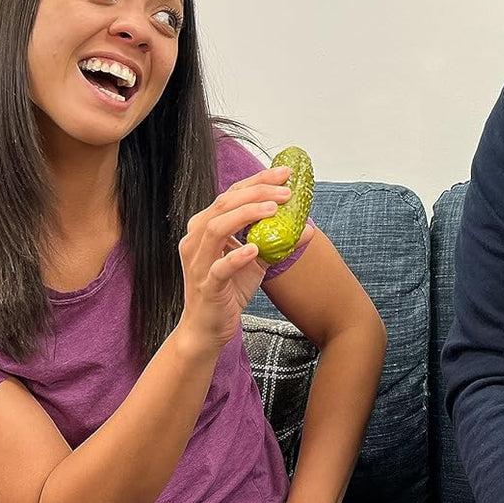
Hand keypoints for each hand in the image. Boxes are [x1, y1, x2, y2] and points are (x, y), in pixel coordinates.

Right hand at [176, 166, 301, 353]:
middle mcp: (196, 240)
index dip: (258, 180)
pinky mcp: (206, 286)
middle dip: (257, 193)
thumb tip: (307, 227)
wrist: (207, 328)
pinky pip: (219, 268)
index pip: (231, 195)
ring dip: (246, 215)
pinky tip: (255, 249)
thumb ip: (276, 243)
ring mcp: (198, 263)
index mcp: (206, 228)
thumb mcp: (256, 263)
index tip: (285, 173)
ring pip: (216, 228)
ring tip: (273, 210)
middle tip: (286, 191)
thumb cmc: (227, 291)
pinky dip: (236, 256)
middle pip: (223, 204)